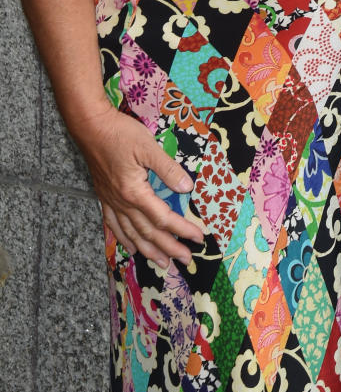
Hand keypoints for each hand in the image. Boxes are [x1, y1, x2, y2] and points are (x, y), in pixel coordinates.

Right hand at [76, 104, 204, 267]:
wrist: (91, 127)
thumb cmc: (120, 133)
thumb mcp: (148, 147)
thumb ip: (168, 169)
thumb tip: (187, 188)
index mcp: (134, 192)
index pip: (163, 218)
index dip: (182, 229)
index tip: (198, 238)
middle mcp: (122, 203)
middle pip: (148, 232)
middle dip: (168, 247)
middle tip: (185, 259)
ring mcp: (111, 202)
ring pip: (131, 234)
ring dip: (148, 250)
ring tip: (162, 263)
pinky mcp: (104, 197)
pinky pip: (114, 226)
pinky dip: (124, 239)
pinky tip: (131, 247)